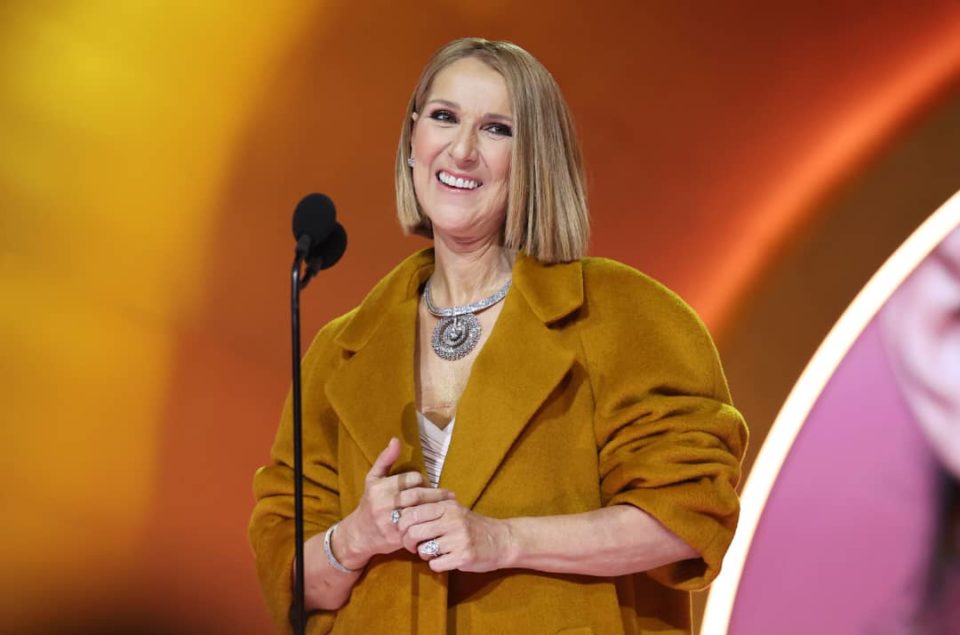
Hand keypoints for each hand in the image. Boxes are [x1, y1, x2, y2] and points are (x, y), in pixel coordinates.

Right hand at [336, 438, 453, 568]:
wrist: (359, 534)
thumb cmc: (370, 502)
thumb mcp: (373, 479)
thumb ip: (385, 459)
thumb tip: (395, 440)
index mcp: (380, 487)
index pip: (413, 479)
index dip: (425, 481)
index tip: (431, 485)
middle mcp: (384, 504)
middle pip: (418, 495)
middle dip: (436, 495)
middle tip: (450, 495)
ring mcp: (390, 522)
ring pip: (420, 511)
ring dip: (436, 509)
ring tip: (449, 507)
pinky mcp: (397, 537)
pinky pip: (418, 528)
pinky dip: (431, 524)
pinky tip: (439, 522)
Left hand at [397, 498, 512, 572]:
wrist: (501, 540)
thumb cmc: (472, 526)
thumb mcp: (454, 509)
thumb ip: (430, 509)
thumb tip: (399, 513)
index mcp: (447, 505)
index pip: (412, 510)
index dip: (401, 522)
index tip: (403, 529)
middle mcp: (453, 519)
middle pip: (413, 531)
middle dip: (407, 541)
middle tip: (412, 545)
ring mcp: (458, 538)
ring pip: (423, 549)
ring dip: (423, 554)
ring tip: (434, 551)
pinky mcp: (463, 556)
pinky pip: (435, 564)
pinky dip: (436, 565)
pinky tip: (445, 559)